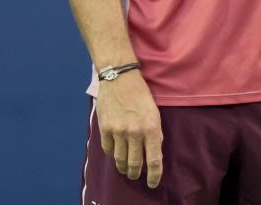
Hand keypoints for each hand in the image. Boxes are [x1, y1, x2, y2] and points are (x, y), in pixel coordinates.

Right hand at [96, 70, 163, 187]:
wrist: (120, 78)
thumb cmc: (140, 95)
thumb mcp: (154, 112)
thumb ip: (155, 133)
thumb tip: (154, 153)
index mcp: (151, 127)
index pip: (154, 160)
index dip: (154, 176)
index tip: (153, 184)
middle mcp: (135, 132)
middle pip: (135, 164)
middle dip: (136, 174)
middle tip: (136, 176)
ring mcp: (118, 131)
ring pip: (120, 160)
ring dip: (123, 167)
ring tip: (126, 169)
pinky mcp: (105, 128)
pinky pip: (108, 150)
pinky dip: (112, 153)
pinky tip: (115, 151)